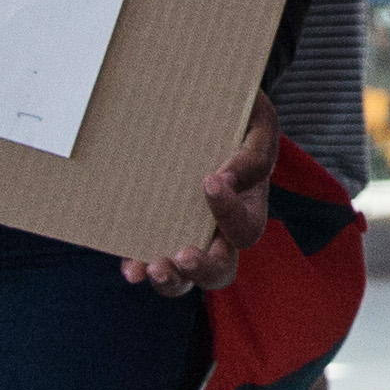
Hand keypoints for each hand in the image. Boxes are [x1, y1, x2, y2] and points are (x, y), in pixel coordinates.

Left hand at [124, 106, 276, 296]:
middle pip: (220, 270)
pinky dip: (140, 267)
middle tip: (184, 255)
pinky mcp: (158, 231)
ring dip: (171, 279)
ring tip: (154, 268)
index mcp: (248, 206)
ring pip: (185, 277)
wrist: (209, 110)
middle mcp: (221, 231)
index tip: (210, 180)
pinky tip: (132, 269)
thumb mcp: (258, 122)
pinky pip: (149, 260)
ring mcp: (188, 236)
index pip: (246, 226)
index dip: (229, 212)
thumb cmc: (238, 118)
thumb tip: (227, 176)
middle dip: (202, 268)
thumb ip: (254, 149)